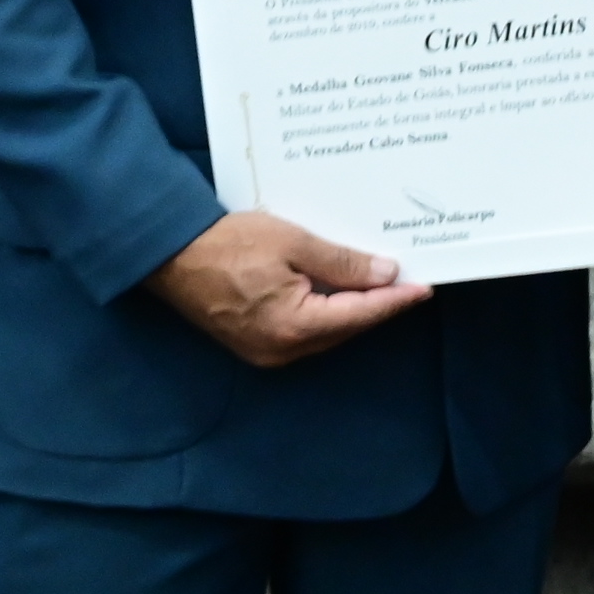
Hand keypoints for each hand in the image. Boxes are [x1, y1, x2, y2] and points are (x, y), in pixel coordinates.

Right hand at [144, 211, 430, 367]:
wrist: (169, 255)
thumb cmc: (227, 243)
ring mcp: (266, 351)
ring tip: (382, 282)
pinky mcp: (254, 344)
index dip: (395, 301)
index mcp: (294, 327)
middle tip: (409, 279)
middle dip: (378, 305)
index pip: (360, 315)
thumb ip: (342, 262)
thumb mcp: (292, 242)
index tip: (424, 287)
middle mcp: (283, 350)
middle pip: (345, 328)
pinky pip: (304, 331)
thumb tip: (386, 275)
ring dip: (353, 309)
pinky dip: (326, 312)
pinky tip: (340, 290)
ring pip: (326, 332)